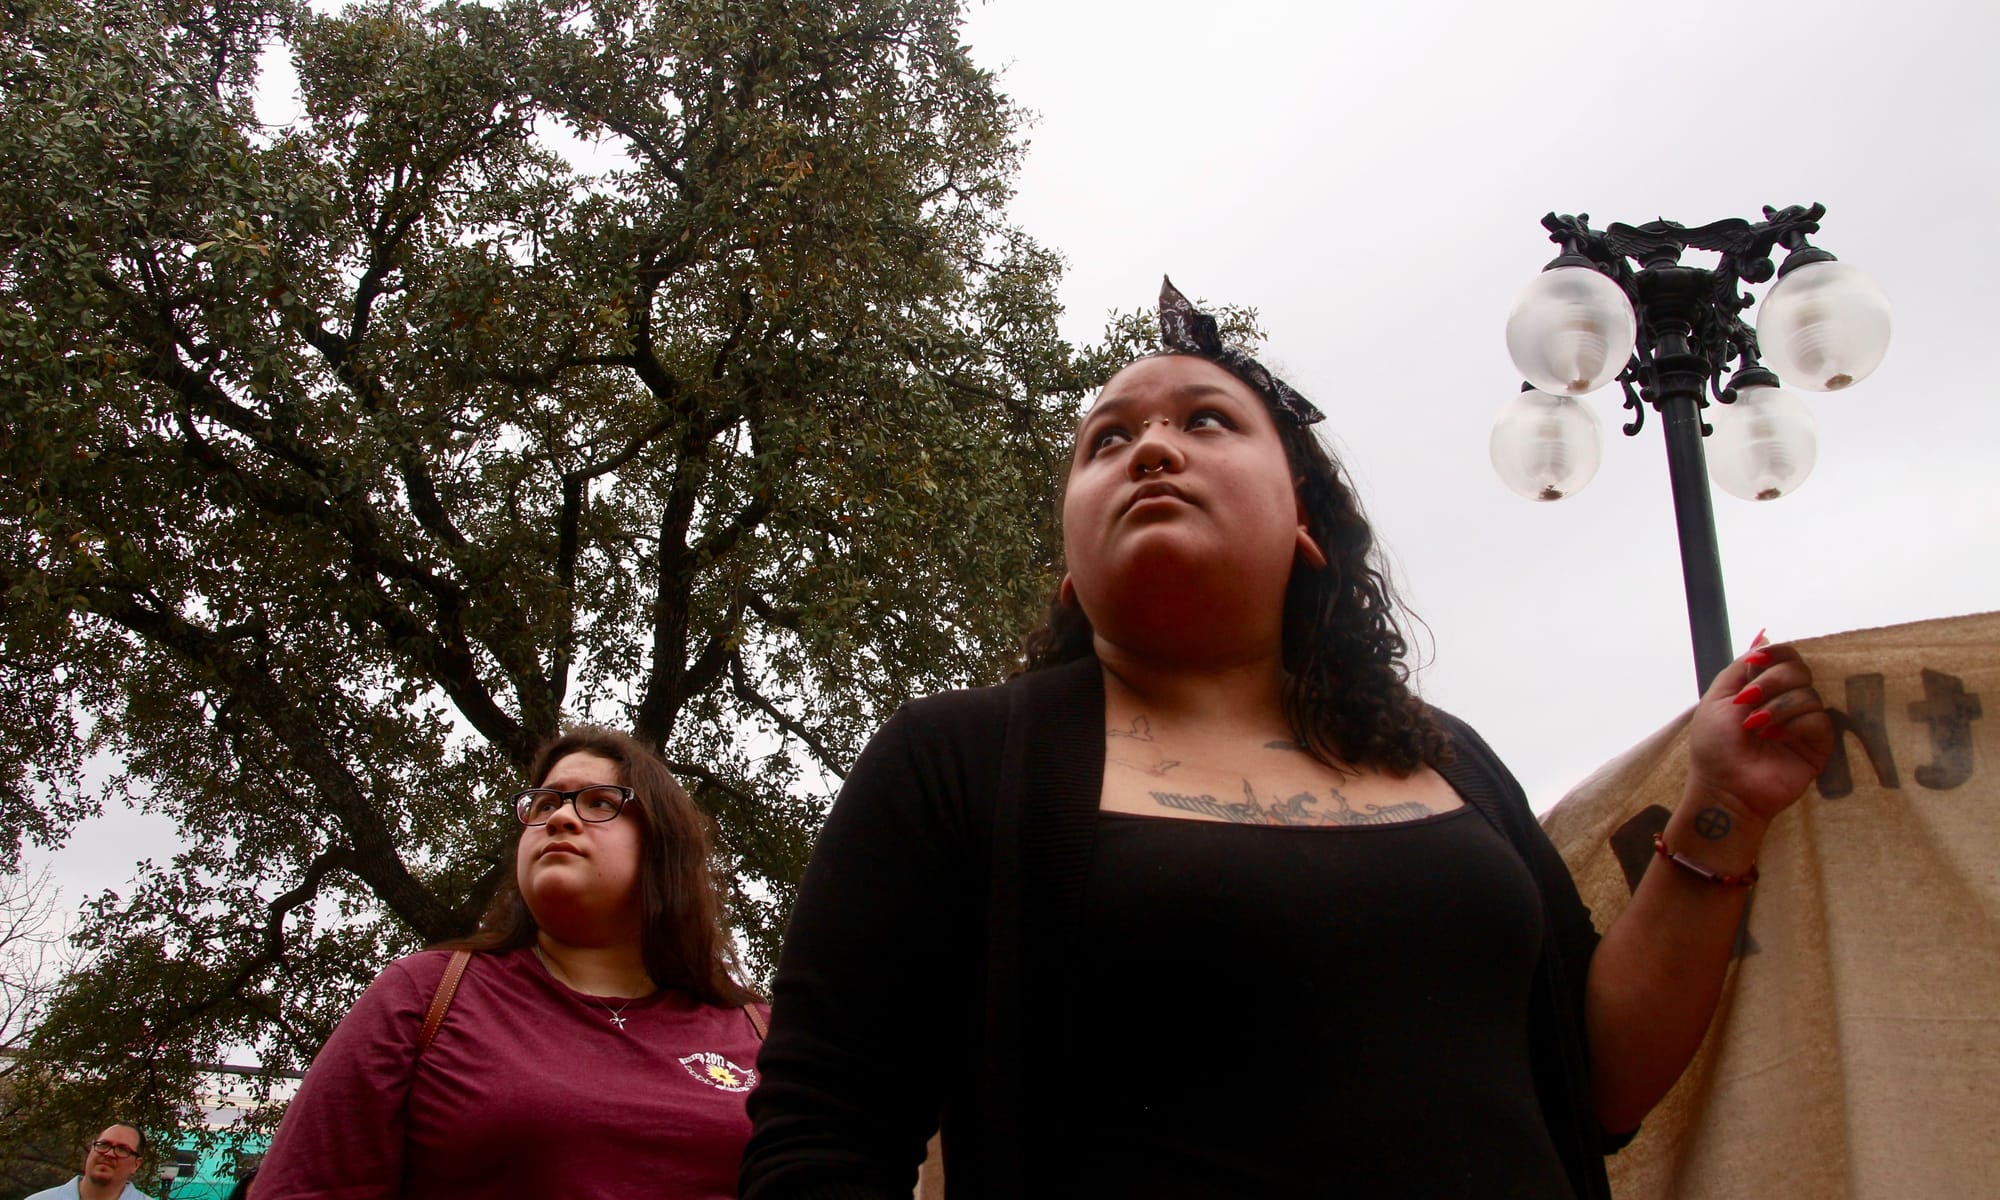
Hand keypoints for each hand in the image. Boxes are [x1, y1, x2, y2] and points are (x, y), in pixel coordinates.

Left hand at [1685, 639, 1833, 825]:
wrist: (1724, 787)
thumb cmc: (1715, 746)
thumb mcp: (1718, 698)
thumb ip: (1741, 667)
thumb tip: (1763, 635)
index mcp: (1764, 688)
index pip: (1786, 657)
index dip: (1776, 653)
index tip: (1757, 659)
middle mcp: (1787, 701)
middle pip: (1800, 669)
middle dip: (1771, 681)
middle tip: (1747, 702)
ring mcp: (1804, 723)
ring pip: (1809, 694)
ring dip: (1777, 707)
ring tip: (1754, 727)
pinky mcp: (1819, 745)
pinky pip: (1819, 720)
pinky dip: (1793, 725)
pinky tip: (1773, 738)